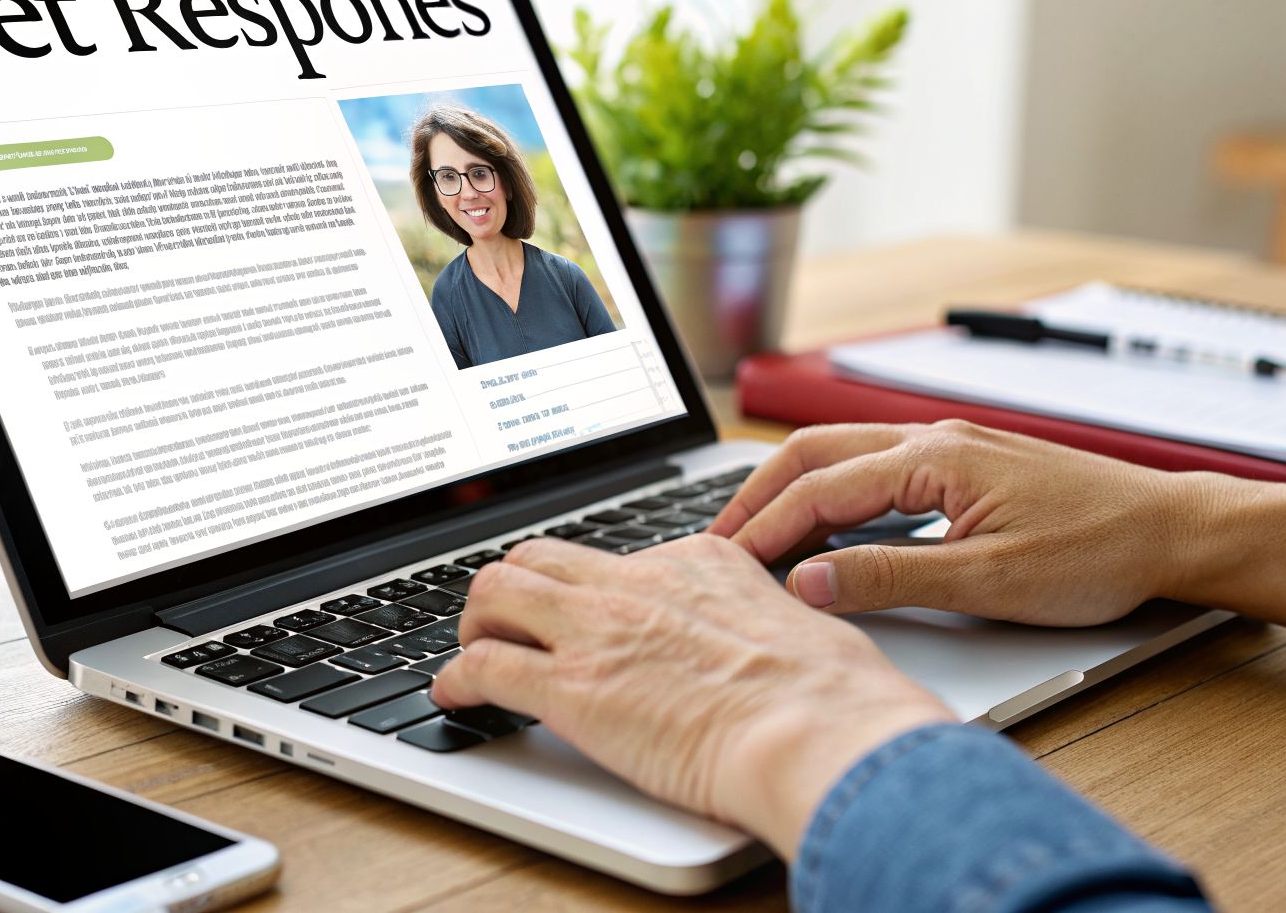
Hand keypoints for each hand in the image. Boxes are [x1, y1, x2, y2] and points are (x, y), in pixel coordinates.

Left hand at [429, 534, 954, 858]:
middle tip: (507, 620)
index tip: (585, 611)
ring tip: (472, 648)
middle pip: (542, 557)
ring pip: (497, 592)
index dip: (590, 588)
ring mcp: (600, 631)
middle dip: (515, 587)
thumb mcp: (800, 625)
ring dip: (476, 621)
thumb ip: (761, 622)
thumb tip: (769, 644)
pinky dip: (456, 679)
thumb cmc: (830, 694)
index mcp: (698, 562)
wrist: (816, 728)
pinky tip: (456, 696)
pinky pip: (483, 665)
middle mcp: (640, 583)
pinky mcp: (572, 689)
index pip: (618, 558)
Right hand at [713, 421, 1285, 643]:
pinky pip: (878, 467)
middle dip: (758, 494)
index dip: (764, 528)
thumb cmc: (1099, 553)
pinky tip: (827, 526)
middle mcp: (936, 438)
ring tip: (754, 533)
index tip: (724, 564)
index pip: (820, 488)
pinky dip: (834, 492)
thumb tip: (810, 584)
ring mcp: (952, 446)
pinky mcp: (968, 465)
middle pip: (816, 452)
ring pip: (845, 455)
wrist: (1174, 532)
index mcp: (934, 457)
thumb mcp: (988, 582)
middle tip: (715, 542)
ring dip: (794, 489)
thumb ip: (891, 580)